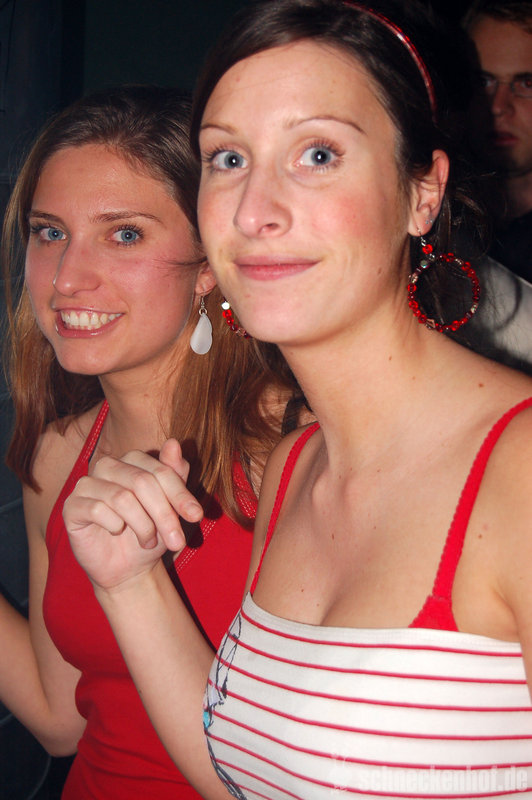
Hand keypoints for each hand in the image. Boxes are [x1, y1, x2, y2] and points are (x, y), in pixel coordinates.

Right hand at [63, 439, 202, 591]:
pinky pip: (97, 509)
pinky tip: (117, 532)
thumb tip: (174, 442)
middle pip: (142, 482)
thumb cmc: (151, 534)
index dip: (180, 494)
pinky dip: (115, 525)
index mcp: (132, 460)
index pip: (159, 470)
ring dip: (143, 525)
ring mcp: (87, 484)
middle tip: (177, 540)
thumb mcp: (171, 508)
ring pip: (122, 498)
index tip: (197, 516)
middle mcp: (108, 466)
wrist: (128, 569)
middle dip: (165, 514)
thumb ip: (174, 475)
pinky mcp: (72, 506)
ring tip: (149, 542)